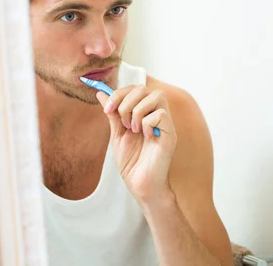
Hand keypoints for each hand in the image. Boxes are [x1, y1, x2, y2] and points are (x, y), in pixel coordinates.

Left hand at [97, 85, 176, 205]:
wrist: (140, 185)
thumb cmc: (132, 163)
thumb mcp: (117, 134)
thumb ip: (112, 114)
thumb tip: (101, 94)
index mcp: (145, 113)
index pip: (136, 88)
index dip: (119, 93)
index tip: (107, 107)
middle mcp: (157, 115)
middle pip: (145, 88)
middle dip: (126, 101)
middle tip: (120, 121)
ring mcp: (165, 124)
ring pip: (156, 96)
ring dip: (138, 111)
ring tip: (133, 129)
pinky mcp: (171, 134)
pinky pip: (161, 115)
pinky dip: (148, 124)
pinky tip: (146, 138)